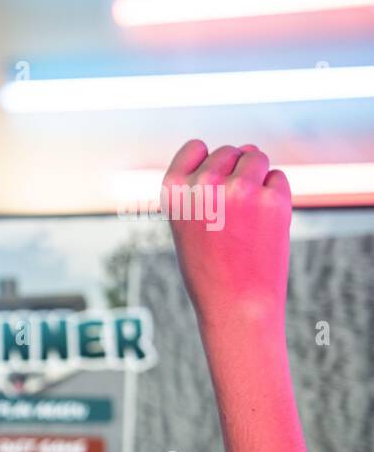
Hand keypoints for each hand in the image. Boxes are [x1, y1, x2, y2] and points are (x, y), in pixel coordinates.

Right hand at [161, 140, 290, 330]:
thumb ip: (204, 186)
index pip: (195, 147)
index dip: (207, 163)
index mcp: (173, 191)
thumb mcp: (187, 222)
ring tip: (249, 214)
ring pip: (256, 157)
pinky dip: (276, 195)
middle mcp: (202, 185)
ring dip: (257, 177)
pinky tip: (264, 223)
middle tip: (234, 212)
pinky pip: (278, 177)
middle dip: (236, 171)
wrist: (234, 304)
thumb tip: (248, 150)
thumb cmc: (209, 266)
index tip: (211, 190)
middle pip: (229, 151)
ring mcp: (238, 189)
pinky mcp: (271, 199)